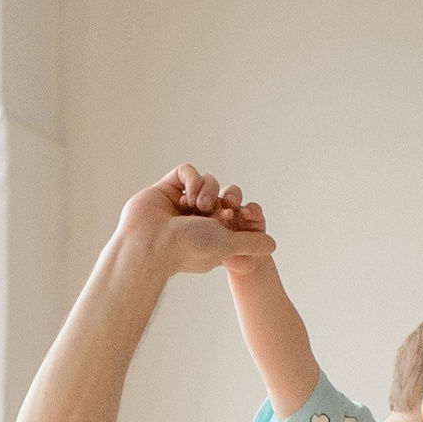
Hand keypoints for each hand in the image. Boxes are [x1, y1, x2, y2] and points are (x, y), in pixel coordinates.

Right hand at [116, 165, 275, 276]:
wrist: (149, 245)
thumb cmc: (187, 249)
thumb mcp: (227, 245)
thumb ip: (250, 243)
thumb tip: (272, 245)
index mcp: (209, 236)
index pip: (232, 215)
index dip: (240, 213)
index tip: (246, 215)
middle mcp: (194, 220)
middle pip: (221, 196)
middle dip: (225, 201)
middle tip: (222, 213)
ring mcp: (179, 204)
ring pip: (206, 182)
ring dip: (209, 190)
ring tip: (200, 205)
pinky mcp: (165, 190)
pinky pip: (187, 172)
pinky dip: (193, 178)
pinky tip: (188, 195)